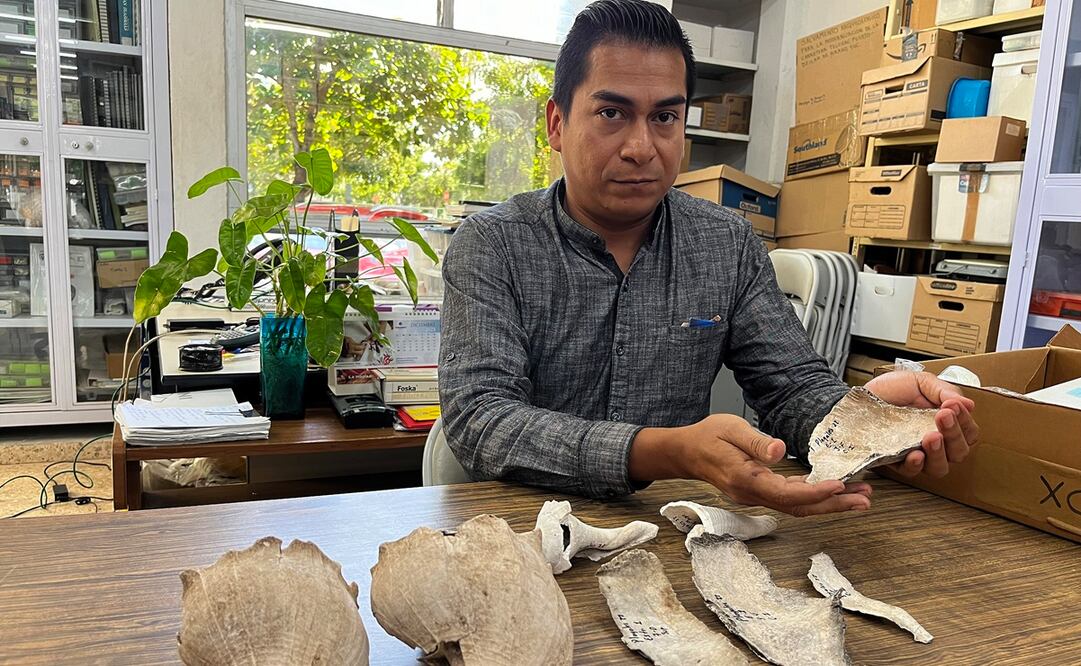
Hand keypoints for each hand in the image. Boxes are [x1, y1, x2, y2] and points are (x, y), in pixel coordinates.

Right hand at [633, 414, 871, 516]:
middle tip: (865, 499)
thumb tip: (780, 450)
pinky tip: (832, 491)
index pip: (787, 494)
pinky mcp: (760, 492)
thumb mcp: (730, 429)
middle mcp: (753, 494)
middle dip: (834, 505)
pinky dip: (814, 497)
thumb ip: (756, 442)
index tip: (841, 486)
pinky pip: (790, 500)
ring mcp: (756, 497)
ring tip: (859, 497)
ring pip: (797, 507)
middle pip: (799, 508)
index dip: (816, 493)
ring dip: (829, 504)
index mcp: (747, 479)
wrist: (686, 452)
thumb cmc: (707, 437)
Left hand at [864, 371, 978, 478]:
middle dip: (954, 434)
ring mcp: (918, 453)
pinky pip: (912, 472)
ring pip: (940, 467)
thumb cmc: (891, 390)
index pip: (968, 432)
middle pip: (959, 452)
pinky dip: (916, 465)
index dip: (965, 421)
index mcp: (945, 423)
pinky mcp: (897, 462)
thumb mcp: (920, 382)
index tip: (953, 406)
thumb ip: (944, 391)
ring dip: (939, 453)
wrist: (860, 397)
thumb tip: (969, 404)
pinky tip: (916, 454)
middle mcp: (935, 442)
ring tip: (932, 436)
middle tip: (943, 416)